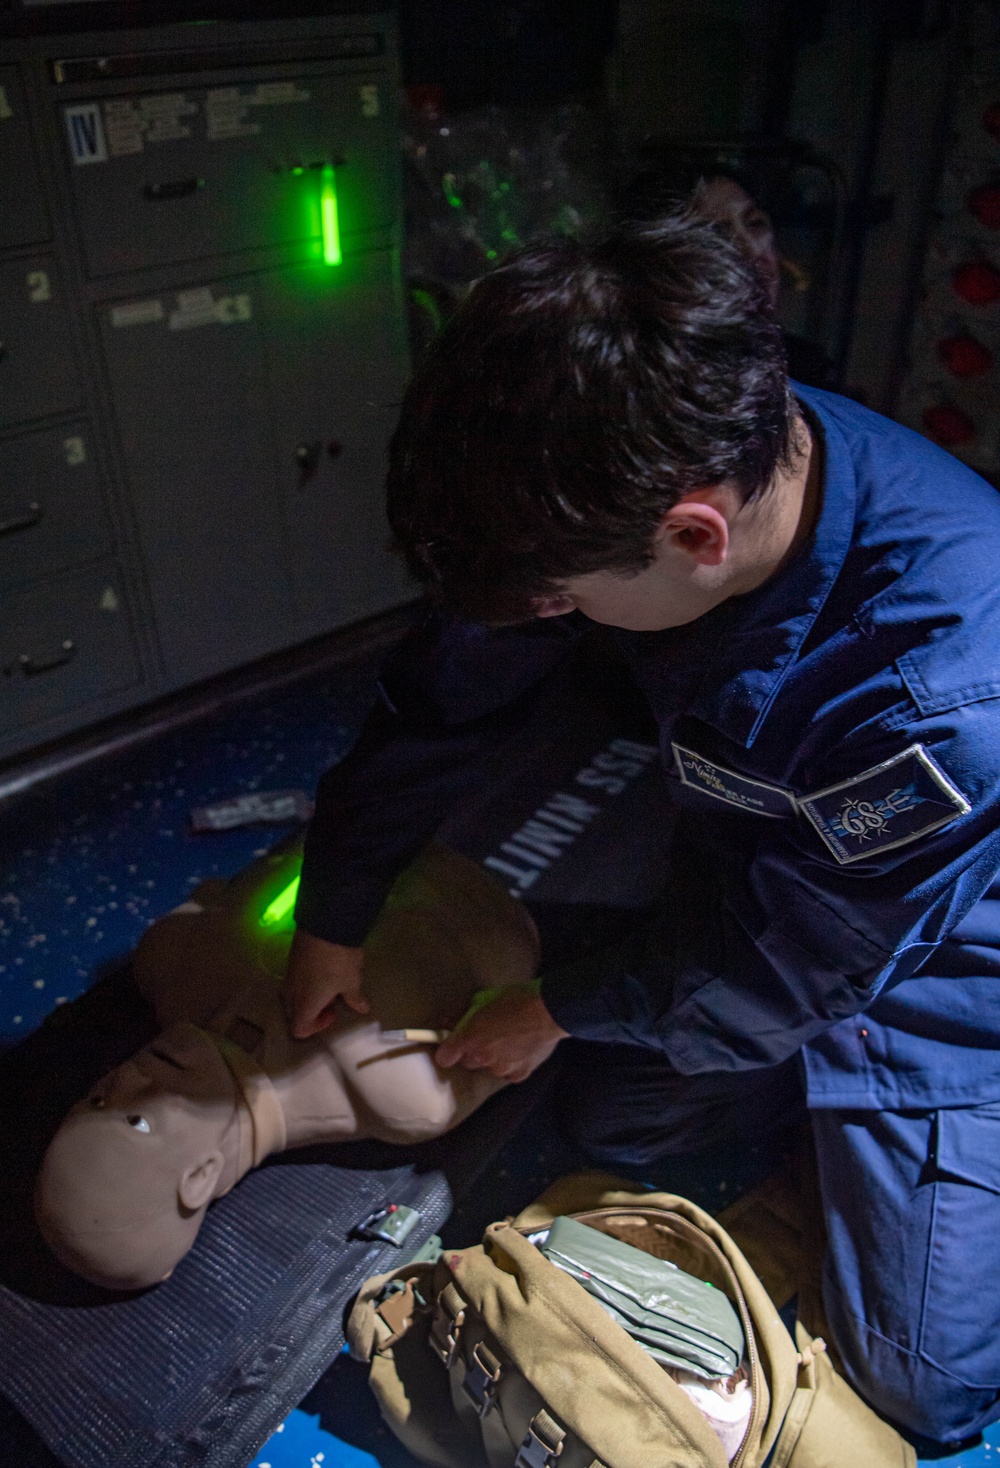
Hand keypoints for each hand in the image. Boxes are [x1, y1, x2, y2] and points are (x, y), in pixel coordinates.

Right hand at [283, 929, 368, 1037]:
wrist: (326, 924)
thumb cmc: (340, 961)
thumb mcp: (352, 981)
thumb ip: (355, 998)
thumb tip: (362, 1008)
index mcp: (305, 1004)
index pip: (298, 1029)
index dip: (315, 1027)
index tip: (333, 1013)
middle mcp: (292, 992)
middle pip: (293, 1013)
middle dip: (310, 1011)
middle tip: (331, 1000)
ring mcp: (289, 973)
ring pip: (292, 995)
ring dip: (307, 995)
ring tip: (328, 983)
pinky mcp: (291, 957)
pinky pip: (294, 978)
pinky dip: (305, 981)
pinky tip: (323, 968)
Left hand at [435, 987, 567, 1082]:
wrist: (549, 1012)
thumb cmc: (516, 999)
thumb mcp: (485, 999)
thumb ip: (466, 1015)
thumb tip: (448, 1021)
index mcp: (470, 1039)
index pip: (444, 1057)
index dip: (448, 1051)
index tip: (452, 1045)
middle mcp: (481, 1059)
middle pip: (468, 1061)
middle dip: (474, 1051)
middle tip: (487, 1035)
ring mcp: (500, 1069)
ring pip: (490, 1067)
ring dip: (495, 1057)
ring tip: (510, 1040)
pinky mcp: (518, 1075)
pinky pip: (509, 1072)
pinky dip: (513, 1064)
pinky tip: (522, 1049)